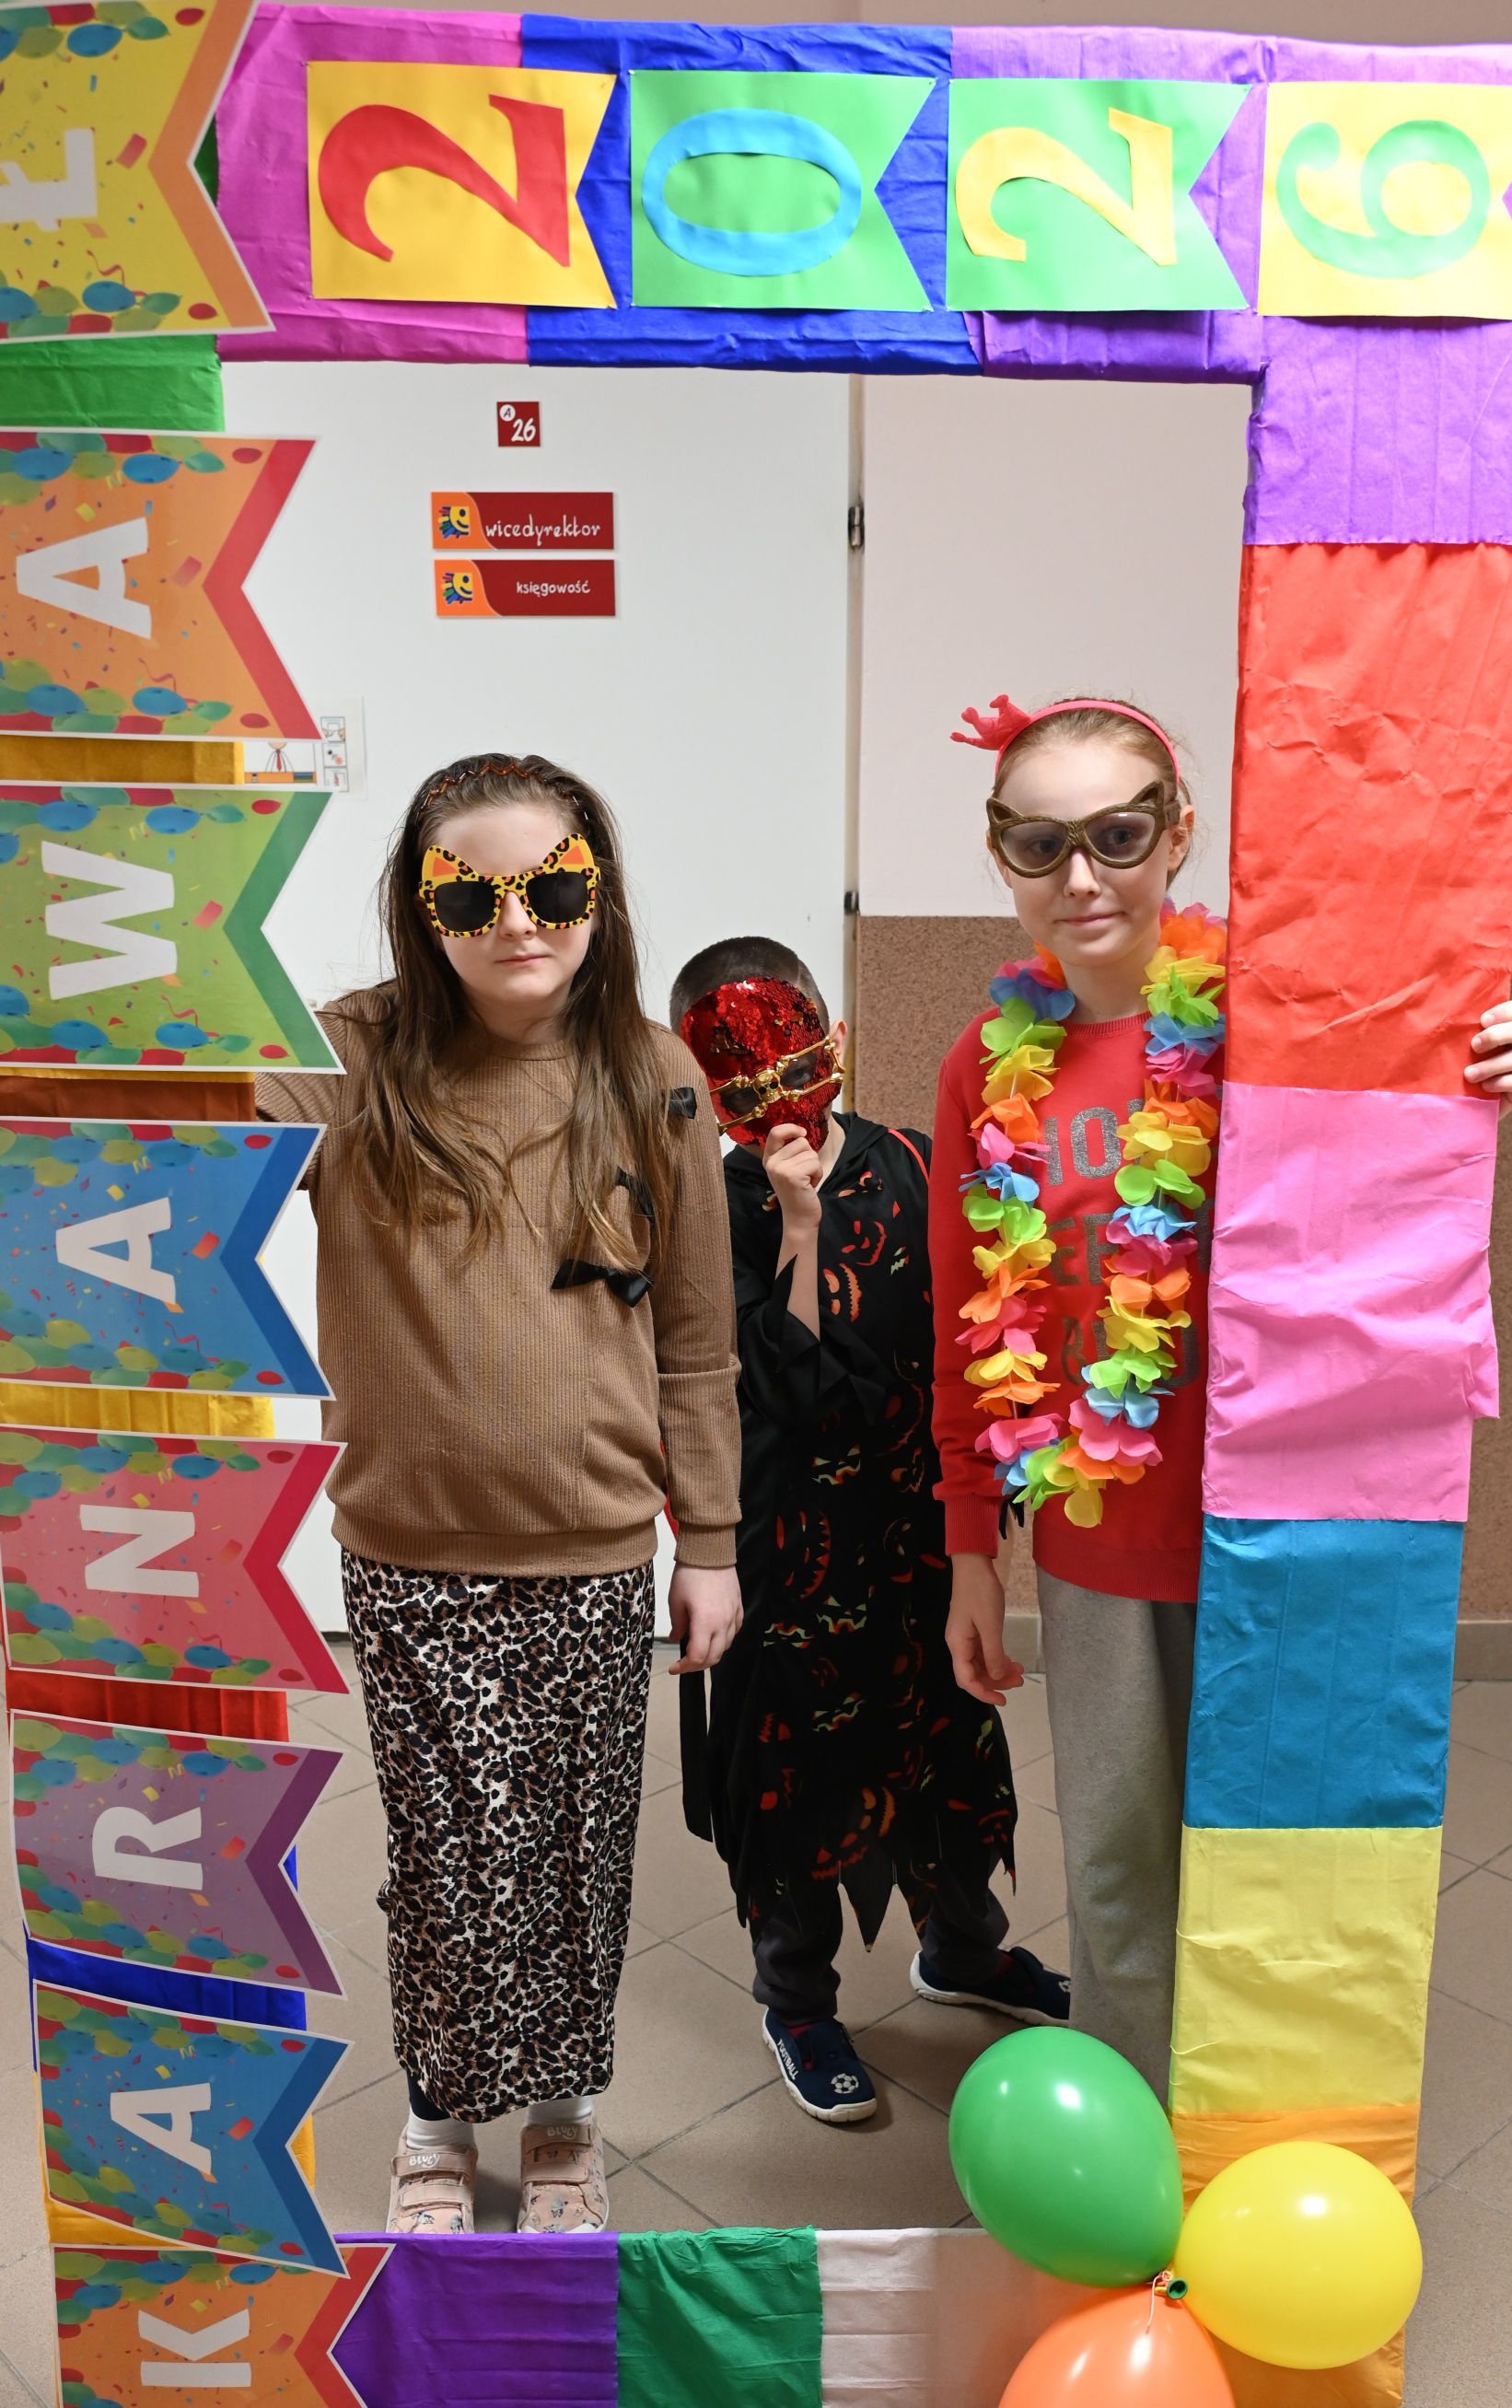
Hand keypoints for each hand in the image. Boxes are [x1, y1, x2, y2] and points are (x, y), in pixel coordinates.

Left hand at [667, 1563, 742, 1673]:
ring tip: (697, 1648)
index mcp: (705, 1623)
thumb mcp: (675, 1601)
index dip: (684, 1667)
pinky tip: (713, 1634)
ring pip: (726, 1646)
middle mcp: (723, 1624)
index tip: (674, 1667)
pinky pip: (734, 1632)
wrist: (710, 1551)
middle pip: (713, 1658)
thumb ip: (677, 1624)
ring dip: (711, 1653)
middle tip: (684, 1663)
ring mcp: (734, 1616)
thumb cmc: (689, 1574)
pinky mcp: (739, 1608)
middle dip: (697, 1665)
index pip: (698, 1658)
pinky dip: (723, 1639)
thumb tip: (677, 1638)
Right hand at [762, 1122, 823, 1231]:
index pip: (775, 1132)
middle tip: (804, 1174)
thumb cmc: (799, 1192)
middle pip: (800, 1141)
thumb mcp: (789, 1169)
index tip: (802, 1133)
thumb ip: (790, 1152)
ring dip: (815, 1167)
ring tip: (806, 1181)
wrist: (799, 1218)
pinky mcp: (792, 1176)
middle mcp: (771, 1163)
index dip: (791, 1128)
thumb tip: (802, 1133)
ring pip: (810, 1153)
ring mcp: (780, 1169)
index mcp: (769, 1159)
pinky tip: (810, 1186)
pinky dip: (818, 1174)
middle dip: (809, 1156)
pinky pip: (815, 1163)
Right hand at [946, 1555, 1024, 1706]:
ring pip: (981, 1664)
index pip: (966, 1679)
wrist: (974, 1565)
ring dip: (999, 1670)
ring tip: (1019, 1671)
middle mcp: (959, 1644)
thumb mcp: (990, 1624)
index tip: (1003, 1700)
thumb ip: (993, 1653)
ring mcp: (966, 1637)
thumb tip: (996, 1677)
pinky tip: (1012, 1660)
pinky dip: (998, 1658)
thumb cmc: (981, 1592)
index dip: (983, 1693)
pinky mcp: (974, 1630)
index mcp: (958, 1644)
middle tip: (1019, 1682)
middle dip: (996, 1681)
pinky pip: (985, 1652)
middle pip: (974, 1673)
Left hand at [1465, 999, 1511, 1112]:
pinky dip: (1499, 1083)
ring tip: (1469, 1074)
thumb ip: (1484, 1030)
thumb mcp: (1488, 1042)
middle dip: (1494, 1036)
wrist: (1499, 1092)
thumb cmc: (1487, 1061)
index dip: (1501, 1013)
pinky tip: (1485, 1085)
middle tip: (1474, 1045)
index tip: (1482, 1021)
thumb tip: (1462, 1018)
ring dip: (1489, 1067)